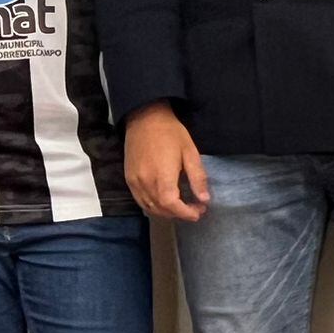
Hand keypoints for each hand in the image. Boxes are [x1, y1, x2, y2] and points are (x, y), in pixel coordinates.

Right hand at [123, 101, 210, 221]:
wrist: (145, 118)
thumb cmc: (171, 133)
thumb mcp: (190, 152)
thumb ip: (197, 177)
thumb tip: (204, 199)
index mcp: (162, 176)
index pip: (172, 205)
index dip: (186, 213)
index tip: (199, 211)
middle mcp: (145, 182)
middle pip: (161, 209)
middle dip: (180, 214)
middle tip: (195, 209)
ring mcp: (135, 182)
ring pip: (150, 208)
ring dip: (167, 212)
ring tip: (181, 207)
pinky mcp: (129, 180)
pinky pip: (141, 201)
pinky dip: (154, 207)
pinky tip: (164, 202)